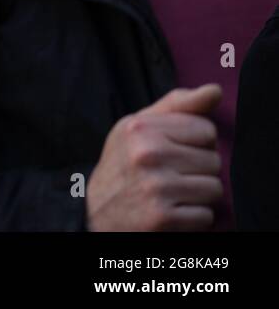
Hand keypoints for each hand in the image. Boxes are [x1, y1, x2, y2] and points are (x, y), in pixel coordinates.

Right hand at [86, 84, 223, 230]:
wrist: (92, 210)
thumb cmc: (122, 163)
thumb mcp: (137, 126)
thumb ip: (176, 105)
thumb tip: (215, 90)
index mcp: (142, 128)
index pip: (206, 129)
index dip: (195, 142)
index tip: (174, 149)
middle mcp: (148, 154)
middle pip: (213, 160)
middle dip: (197, 170)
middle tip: (170, 174)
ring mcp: (156, 187)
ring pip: (214, 188)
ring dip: (198, 195)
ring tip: (172, 192)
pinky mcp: (162, 217)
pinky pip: (206, 215)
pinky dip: (193, 217)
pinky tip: (171, 210)